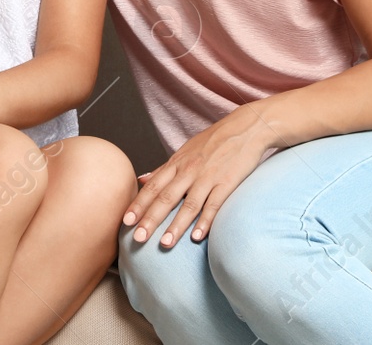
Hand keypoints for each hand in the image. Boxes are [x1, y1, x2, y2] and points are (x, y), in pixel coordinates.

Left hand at [123, 106, 277, 248]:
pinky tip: (198, 237)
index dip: (139, 204)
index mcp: (177, 163)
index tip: (125, 221)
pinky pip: (214, 204)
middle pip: (166, 197)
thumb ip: (163, 169)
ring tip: (165, 243)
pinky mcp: (227, 182)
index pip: (153, 187)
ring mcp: (208, 176)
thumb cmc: (213, 141)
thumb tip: (141, 179)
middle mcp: (189, 170)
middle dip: (150, 219)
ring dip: (176, 225)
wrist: (246, 127)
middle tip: (137, 238)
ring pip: (189, 204)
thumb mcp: (184, 151)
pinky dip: (206, 221)